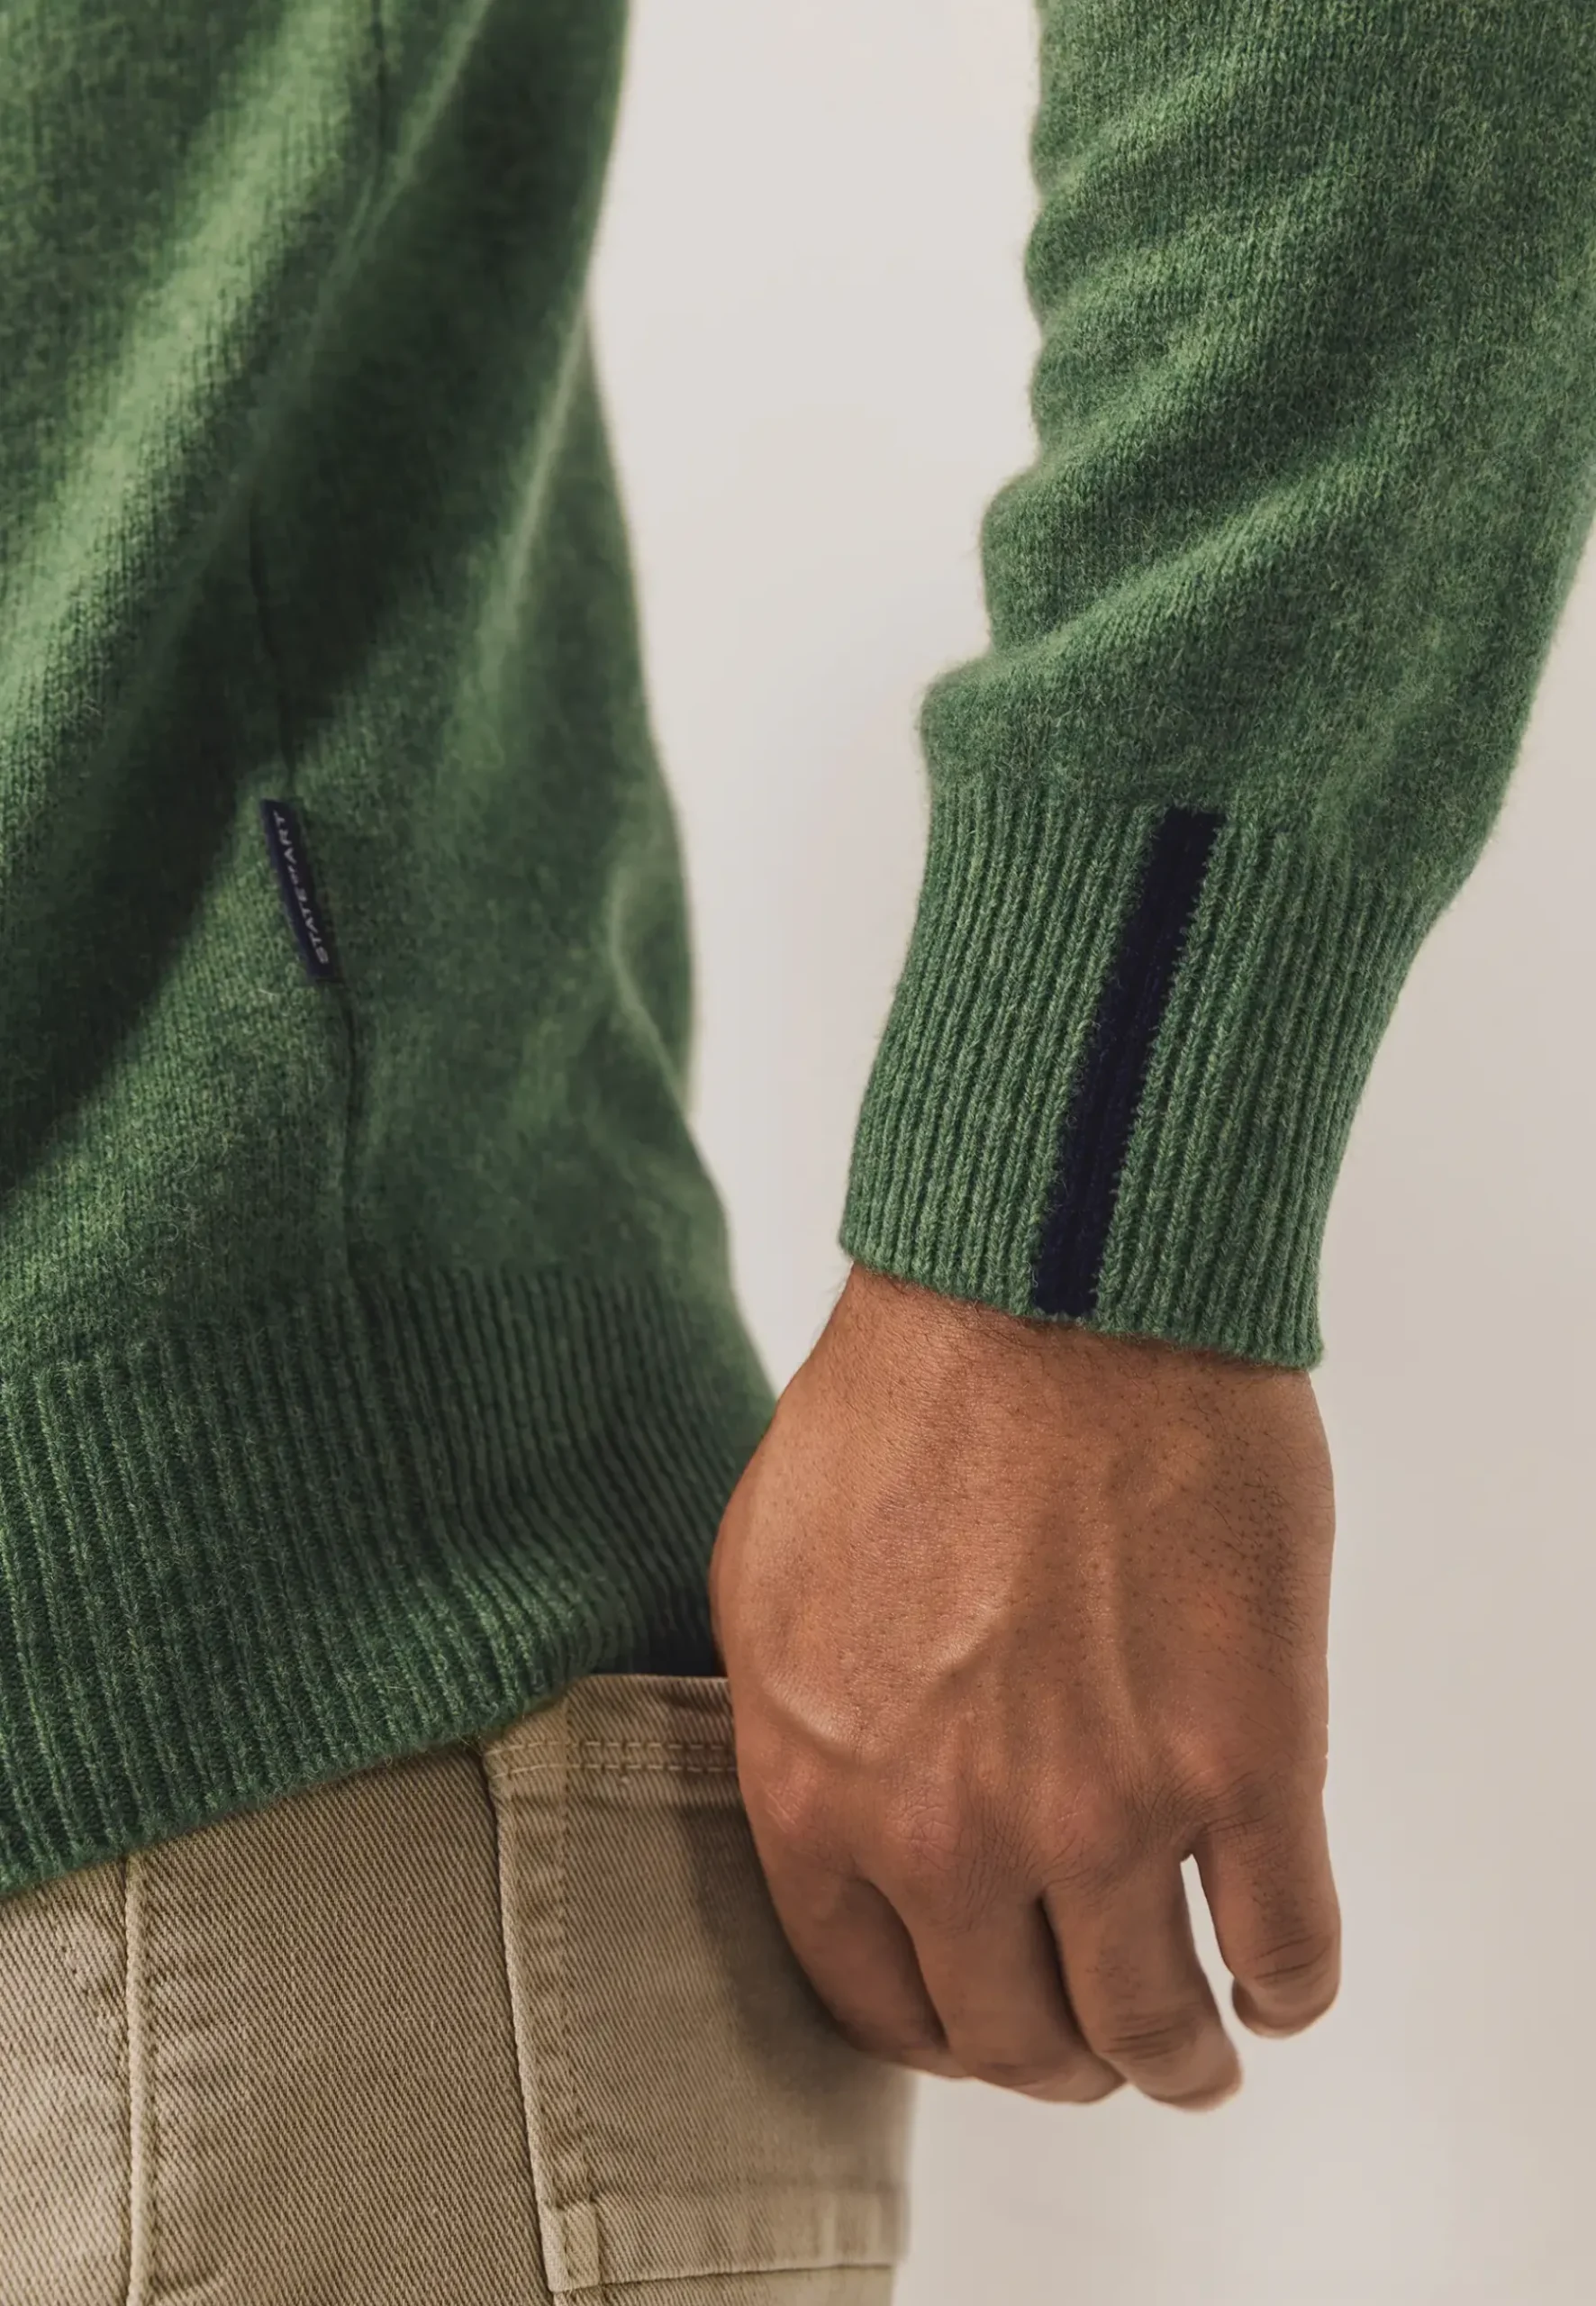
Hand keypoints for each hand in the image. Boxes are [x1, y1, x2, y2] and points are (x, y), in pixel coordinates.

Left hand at [708, 1262, 1339, 2110]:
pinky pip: (1284, 1947)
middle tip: (1093, 2041)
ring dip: (1178, 2060)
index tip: (980, 2018)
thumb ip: (797, 1723)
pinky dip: (1287, 1985)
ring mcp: (1102, 1807)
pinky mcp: (1242, 1761)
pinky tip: (1276, 1973)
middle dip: (1059, 2058)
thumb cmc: (908, 1397)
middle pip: (1017, 2038)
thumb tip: (846, 1813)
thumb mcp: (767, 1571)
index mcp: (818, 1784)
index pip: (871, 2000)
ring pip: (1151, 2029)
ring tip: (1198, 2046)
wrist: (1048, 1287)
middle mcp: (950, 1829)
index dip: (938, 2030)